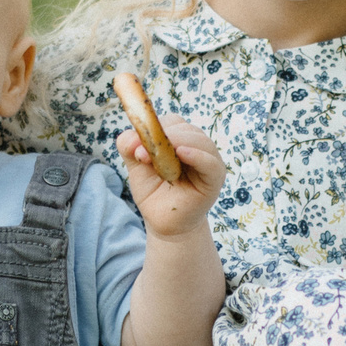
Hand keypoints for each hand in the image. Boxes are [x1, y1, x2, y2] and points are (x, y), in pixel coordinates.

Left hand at [118, 116, 224, 238]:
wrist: (163, 222)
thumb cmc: (153, 193)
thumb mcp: (136, 168)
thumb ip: (129, 147)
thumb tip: (133, 137)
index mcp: (179, 139)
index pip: (172, 122)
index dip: (154, 129)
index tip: (136, 147)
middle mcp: (196, 146)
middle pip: (185, 128)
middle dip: (162, 138)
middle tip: (142, 156)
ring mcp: (208, 160)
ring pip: (198, 140)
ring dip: (175, 144)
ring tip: (157, 161)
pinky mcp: (215, 177)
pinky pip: (210, 162)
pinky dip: (197, 155)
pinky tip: (182, 154)